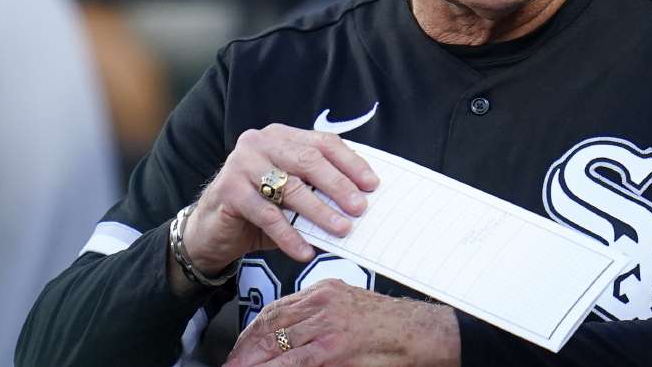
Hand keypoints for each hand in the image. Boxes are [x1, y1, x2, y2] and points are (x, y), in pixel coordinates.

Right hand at [175, 125, 378, 286]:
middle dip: (339, 185)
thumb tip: (362, 203)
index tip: (372, 184)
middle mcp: (260, 143)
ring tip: (342, 229)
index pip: (323, 143)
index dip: (350, 163)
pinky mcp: (228, 191)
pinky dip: (289, 235)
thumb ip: (319, 190)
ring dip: (320, 211)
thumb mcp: (292, 194)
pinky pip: (266, 215)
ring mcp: (241, 164)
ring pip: (290, 188)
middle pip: (309, 161)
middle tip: (360, 208)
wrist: (212, 229)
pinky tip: (305, 251)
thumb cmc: (261, 209)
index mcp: (282, 136)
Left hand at [224, 279, 459, 366]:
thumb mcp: (352, 311)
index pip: (276, 309)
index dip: (252, 331)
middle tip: (230, 364)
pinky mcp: (332, 347)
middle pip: (269, 324)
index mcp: (324, 291)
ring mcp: (325, 324)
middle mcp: (320, 302)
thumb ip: (322, 321)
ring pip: (274, 341)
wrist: (421, 334)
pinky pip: (291, 361)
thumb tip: (295, 344)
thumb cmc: (393, 328)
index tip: (240, 347)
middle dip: (244, 347)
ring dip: (250, 360)